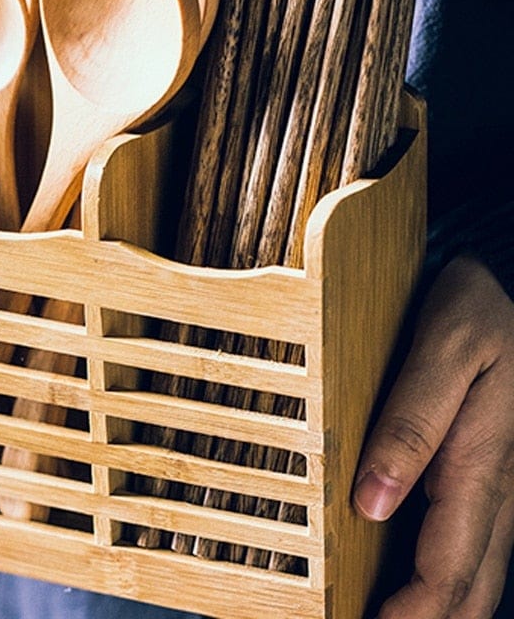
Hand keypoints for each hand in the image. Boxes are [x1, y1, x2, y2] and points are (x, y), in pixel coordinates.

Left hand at [353, 255, 513, 617]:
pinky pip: (478, 539)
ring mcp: (502, 482)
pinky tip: (419, 578)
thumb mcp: (444, 351)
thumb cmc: (473, 313)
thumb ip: (411, 423)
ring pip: (481, 571)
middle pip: (470, 585)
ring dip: (442, 607)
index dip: (412, 614)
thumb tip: (373, 502)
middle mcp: (500, 486)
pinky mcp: (492, 471)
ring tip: (394, 617)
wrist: (504, 288)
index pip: (450, 567)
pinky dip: (449, 573)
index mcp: (483, 464)